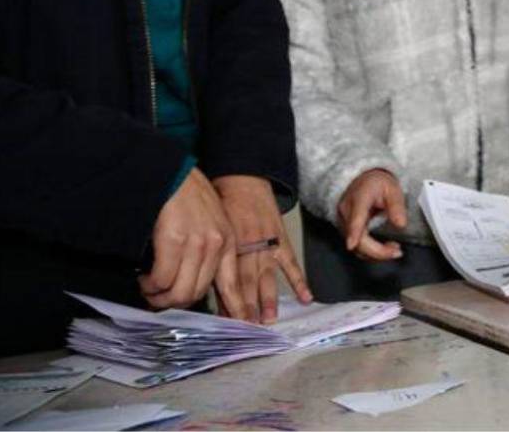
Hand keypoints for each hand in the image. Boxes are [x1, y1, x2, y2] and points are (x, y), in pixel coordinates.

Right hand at [139, 167, 245, 317]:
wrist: (172, 173)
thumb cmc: (186, 198)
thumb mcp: (210, 224)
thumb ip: (209, 252)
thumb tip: (196, 285)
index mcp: (229, 242)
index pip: (234, 285)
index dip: (237, 309)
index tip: (242, 325)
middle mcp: (217, 244)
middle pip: (198, 294)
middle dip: (175, 304)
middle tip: (160, 301)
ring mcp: (197, 243)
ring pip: (179, 292)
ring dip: (160, 297)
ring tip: (150, 290)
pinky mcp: (175, 241)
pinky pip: (161, 279)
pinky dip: (150, 285)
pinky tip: (145, 279)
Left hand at [213, 175, 311, 322]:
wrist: (243, 179)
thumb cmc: (223, 204)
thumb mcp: (209, 228)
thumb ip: (209, 255)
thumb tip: (202, 284)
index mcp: (227, 244)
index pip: (227, 280)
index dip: (228, 303)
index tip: (229, 324)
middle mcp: (247, 246)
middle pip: (246, 282)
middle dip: (247, 308)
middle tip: (249, 330)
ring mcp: (266, 242)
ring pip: (266, 276)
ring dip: (268, 300)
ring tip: (268, 320)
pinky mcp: (281, 238)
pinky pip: (291, 262)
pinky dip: (299, 280)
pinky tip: (306, 297)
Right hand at [337, 169, 407, 260]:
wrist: (362, 181)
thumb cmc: (375, 184)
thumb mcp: (392, 188)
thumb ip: (396, 206)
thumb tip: (400, 224)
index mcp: (358, 197)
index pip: (355, 216)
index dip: (354, 231)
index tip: (351, 244)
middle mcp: (347, 211)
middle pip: (357, 238)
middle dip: (377, 251)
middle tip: (396, 252)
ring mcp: (344, 223)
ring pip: (357, 246)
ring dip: (376, 253)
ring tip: (394, 249)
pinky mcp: (346, 231)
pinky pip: (358, 246)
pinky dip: (372, 251)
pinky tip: (385, 248)